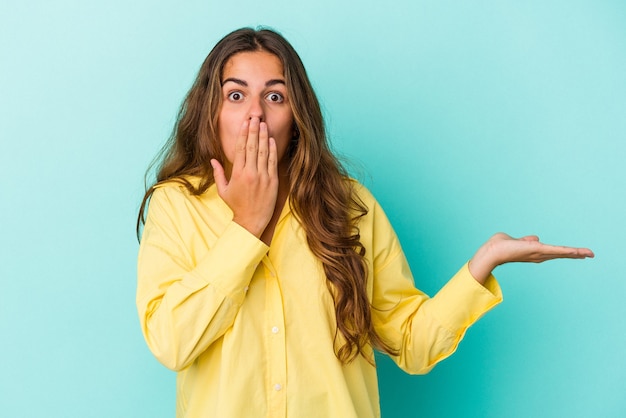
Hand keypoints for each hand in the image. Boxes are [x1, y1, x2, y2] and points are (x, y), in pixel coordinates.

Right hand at [211, 117, 278, 237]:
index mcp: (237, 174)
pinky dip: (272, 150)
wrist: (251, 221)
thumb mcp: (223, 190)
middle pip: (252, 147)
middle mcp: (250, 173)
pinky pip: (272, 162)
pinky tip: (271, 140)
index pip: (240, 149)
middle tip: (255, 117)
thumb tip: (213, 160)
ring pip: (263, 152)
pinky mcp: (272, 181)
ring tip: (263, 124)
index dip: (243, 134)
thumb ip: (218, 174)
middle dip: (253, 130)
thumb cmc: (237, 206)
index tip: (245, 123)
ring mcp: (263, 177)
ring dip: (263, 137)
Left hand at [468, 233, 593, 283]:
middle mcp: (538, 255)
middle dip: (575, 254)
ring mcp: (538, 254)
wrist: (492, 251)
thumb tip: (534, 238)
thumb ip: (526, 240)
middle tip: (590, 254)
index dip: (565, 252)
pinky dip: (567, 251)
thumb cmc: (499, 246)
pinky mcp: (537, 250)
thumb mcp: (515, 241)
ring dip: (576, 253)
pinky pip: (556, 251)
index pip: (553, 252)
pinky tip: (578, 252)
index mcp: (534, 252)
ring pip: (561, 253)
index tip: (577, 253)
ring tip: (589, 253)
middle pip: (560, 254)